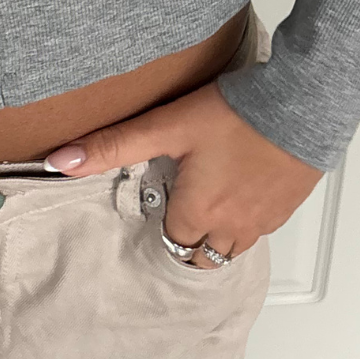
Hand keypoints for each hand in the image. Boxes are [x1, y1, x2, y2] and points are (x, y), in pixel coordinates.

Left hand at [43, 78, 322, 267]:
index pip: (171, 242)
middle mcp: (231, 228)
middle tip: (181, 205)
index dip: (162, 221)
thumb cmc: (234, 115)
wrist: (299, 103)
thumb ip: (112, 146)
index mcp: (198, 215)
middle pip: (202, 255)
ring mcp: (264, 221)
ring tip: (209, 198)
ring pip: (233, 247)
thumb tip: (60, 161)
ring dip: (218, 232)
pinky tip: (242, 185)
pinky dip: (247, 216)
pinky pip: (261, 227)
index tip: (160, 199)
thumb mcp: (164, 126)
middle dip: (188, 239)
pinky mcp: (288, 207)